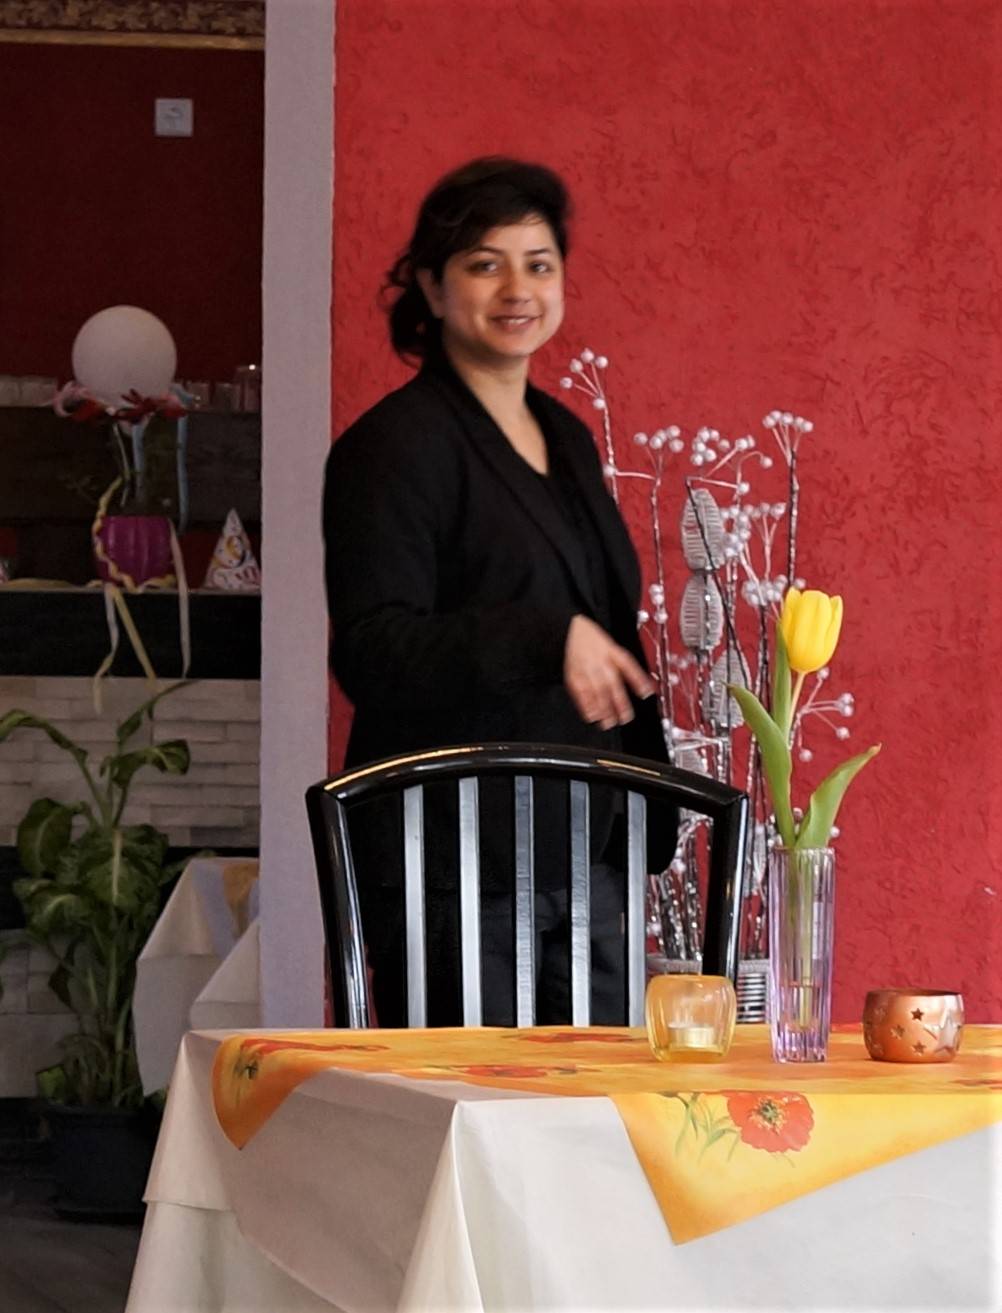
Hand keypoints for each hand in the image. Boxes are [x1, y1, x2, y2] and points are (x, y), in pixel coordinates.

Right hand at [563, 615, 654, 729]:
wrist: (569, 630)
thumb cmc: (592, 640)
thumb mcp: (612, 646)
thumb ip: (625, 665)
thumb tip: (644, 685)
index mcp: (612, 651)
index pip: (628, 665)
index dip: (638, 679)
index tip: (646, 693)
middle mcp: (600, 660)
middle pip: (612, 683)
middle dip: (619, 702)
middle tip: (625, 718)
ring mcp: (586, 668)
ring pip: (596, 691)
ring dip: (603, 709)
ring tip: (608, 722)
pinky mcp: (573, 675)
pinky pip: (580, 692)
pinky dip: (585, 705)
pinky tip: (591, 715)